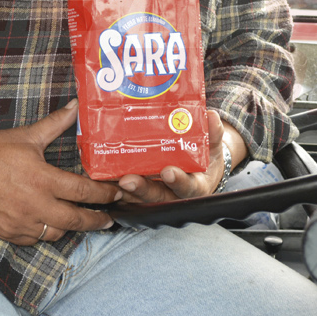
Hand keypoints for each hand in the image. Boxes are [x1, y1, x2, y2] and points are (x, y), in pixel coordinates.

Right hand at [0, 97, 120, 245]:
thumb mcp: (27, 135)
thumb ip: (56, 124)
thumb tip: (76, 106)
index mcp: (42, 179)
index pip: (84, 192)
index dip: (105, 195)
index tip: (117, 195)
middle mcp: (34, 204)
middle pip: (76, 220)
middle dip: (96, 221)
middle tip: (109, 220)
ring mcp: (19, 221)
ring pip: (56, 233)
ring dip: (69, 227)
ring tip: (78, 220)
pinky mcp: (6, 232)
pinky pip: (33, 239)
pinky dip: (44, 233)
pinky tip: (49, 224)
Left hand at [116, 109, 235, 203]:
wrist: (199, 167)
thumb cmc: (205, 157)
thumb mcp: (213, 145)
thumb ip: (213, 133)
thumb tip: (211, 116)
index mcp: (196, 186)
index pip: (188, 188)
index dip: (178, 181)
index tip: (168, 171)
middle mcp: (174, 195)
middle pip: (157, 197)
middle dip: (142, 189)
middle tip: (127, 180)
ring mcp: (156, 195)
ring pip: (138, 198)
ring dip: (124, 191)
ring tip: (109, 179)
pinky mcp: (141, 193)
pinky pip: (128, 194)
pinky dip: (115, 186)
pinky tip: (103, 176)